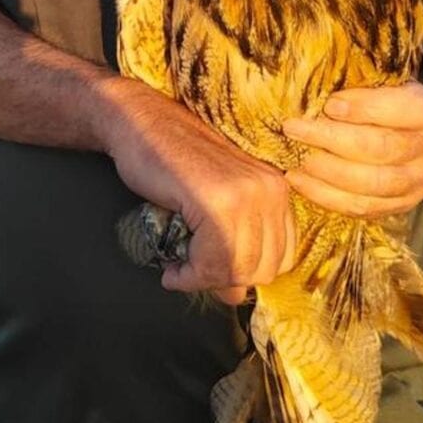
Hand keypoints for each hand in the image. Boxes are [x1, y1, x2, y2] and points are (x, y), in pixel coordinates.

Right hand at [104, 79, 294, 303]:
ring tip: (180, 270)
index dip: (246, 274)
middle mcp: (271, 190)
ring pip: (238, 269)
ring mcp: (246, 194)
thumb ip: (235, 247)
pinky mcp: (217, 201)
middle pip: (262, 270)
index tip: (214, 270)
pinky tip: (172, 269)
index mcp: (277, 189)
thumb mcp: (216, 206)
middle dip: (225, 280)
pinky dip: (189, 276)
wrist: (140, 124)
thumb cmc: (173, 163)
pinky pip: (212, 262)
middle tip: (193, 272)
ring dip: (203, 279)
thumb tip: (237, 298)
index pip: (282, 259)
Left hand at [282, 81, 422, 216]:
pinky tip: (298, 179)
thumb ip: (361, 84)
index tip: (329, 104)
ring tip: (294, 157)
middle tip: (293, 128)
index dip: (364, 108)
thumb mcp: (387, 84)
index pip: (402, 109)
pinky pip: (360, 207)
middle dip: (331, 138)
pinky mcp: (398, 206)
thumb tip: (314, 85)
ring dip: (326, 170)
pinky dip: (325, 195)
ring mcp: (416, 182)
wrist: (422, 142)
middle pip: (380, 148)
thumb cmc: (391, 103)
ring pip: (371, 183)